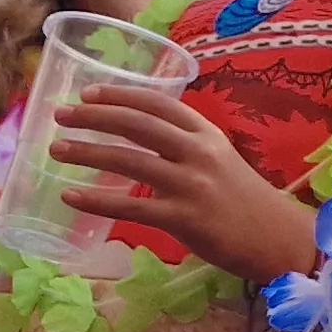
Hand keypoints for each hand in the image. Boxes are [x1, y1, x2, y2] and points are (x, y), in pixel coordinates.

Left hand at [54, 83, 310, 280]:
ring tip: (56, 150)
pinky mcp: (182, 218)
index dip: (119, 94)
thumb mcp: (220, 158)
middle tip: (60, 115)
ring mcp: (190, 184)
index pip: (157, 103)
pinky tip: (70, 195)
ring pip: (128, 160)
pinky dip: (96, 199)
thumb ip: (185, 144)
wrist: (274, 238)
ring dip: (87, 152)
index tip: (88, 93)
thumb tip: (139, 135)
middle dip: (94, 116)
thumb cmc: (243, 199)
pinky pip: (130, 206)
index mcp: (206, 133)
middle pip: (137, 124)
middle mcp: (198, 152)